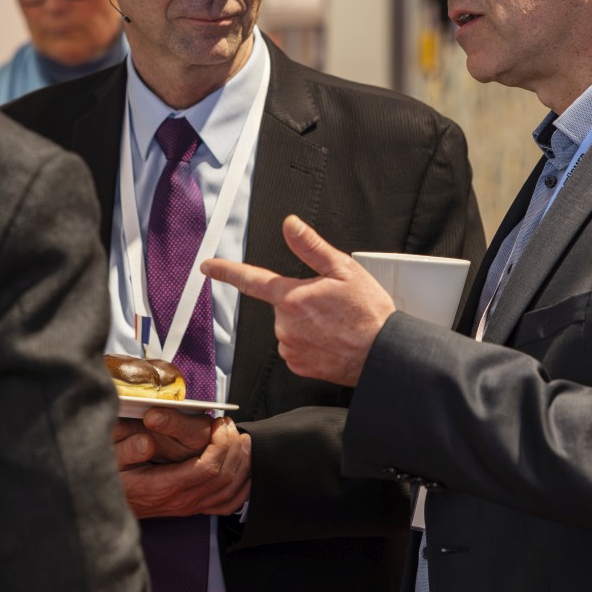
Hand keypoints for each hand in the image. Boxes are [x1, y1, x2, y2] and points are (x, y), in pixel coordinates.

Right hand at [117, 416, 250, 517]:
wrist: (109, 509)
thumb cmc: (112, 481)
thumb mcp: (110, 462)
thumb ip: (127, 450)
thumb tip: (147, 441)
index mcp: (165, 487)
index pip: (208, 469)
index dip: (221, 445)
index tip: (219, 424)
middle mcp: (182, 500)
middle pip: (225, 477)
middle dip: (234, 448)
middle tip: (230, 426)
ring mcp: (190, 507)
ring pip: (231, 491)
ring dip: (242, 464)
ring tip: (242, 441)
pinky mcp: (193, 508)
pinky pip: (227, 503)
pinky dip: (243, 488)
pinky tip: (247, 471)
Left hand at [200, 214, 395, 386]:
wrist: (383, 354)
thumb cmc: (368, 314)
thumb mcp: (343, 269)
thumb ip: (310, 246)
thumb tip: (290, 226)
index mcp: (292, 296)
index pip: (250, 279)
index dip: (226, 271)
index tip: (209, 267)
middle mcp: (285, 323)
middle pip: (282, 305)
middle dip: (300, 301)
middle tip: (330, 306)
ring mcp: (290, 347)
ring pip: (289, 327)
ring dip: (307, 324)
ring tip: (335, 325)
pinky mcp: (298, 365)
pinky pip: (296, 348)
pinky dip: (310, 343)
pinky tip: (330, 341)